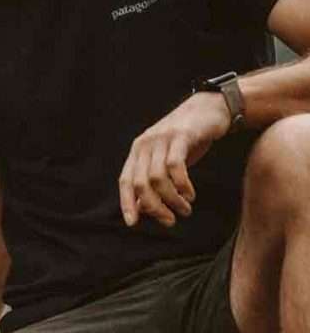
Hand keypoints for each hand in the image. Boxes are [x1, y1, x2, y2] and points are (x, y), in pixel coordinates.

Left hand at [119, 93, 230, 228]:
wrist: (209, 109)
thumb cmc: (187, 140)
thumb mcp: (166, 160)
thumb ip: (153, 181)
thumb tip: (142, 208)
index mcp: (138, 151)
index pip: (125, 180)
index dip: (126, 203)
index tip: (132, 223)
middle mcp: (145, 144)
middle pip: (140, 183)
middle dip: (154, 207)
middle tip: (170, 220)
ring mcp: (162, 139)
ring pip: (157, 178)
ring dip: (172, 200)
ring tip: (185, 209)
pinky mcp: (181, 136)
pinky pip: (175, 166)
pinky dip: (182, 185)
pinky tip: (190, 194)